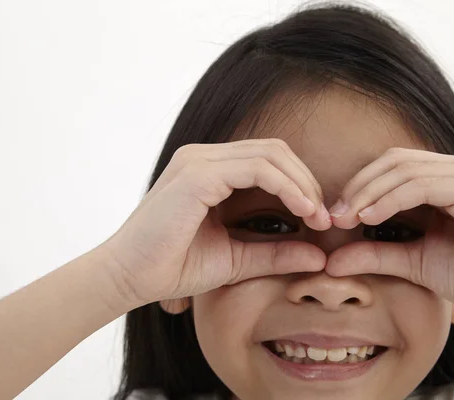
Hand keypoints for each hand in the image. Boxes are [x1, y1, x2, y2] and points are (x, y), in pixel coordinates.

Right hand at [100, 139, 330, 307]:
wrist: (129, 278)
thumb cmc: (174, 267)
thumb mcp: (237, 259)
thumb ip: (275, 253)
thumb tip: (320, 255)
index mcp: (210, 170)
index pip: (268, 161)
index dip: (300, 185)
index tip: (319, 220)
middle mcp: (204, 157)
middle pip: (275, 150)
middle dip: (307, 181)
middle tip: (324, 217)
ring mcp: (199, 161)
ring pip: (270, 154)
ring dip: (301, 183)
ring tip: (317, 217)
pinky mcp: (197, 174)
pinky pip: (256, 168)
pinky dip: (286, 187)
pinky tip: (301, 211)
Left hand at [325, 147, 453, 324]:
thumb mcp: (412, 261)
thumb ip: (375, 254)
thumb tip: (331, 262)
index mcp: (445, 178)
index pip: (391, 166)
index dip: (358, 187)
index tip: (334, 217)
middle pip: (393, 161)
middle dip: (358, 187)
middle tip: (334, 217)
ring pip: (404, 169)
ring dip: (368, 193)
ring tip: (346, 218)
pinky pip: (423, 185)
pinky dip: (391, 199)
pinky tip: (369, 217)